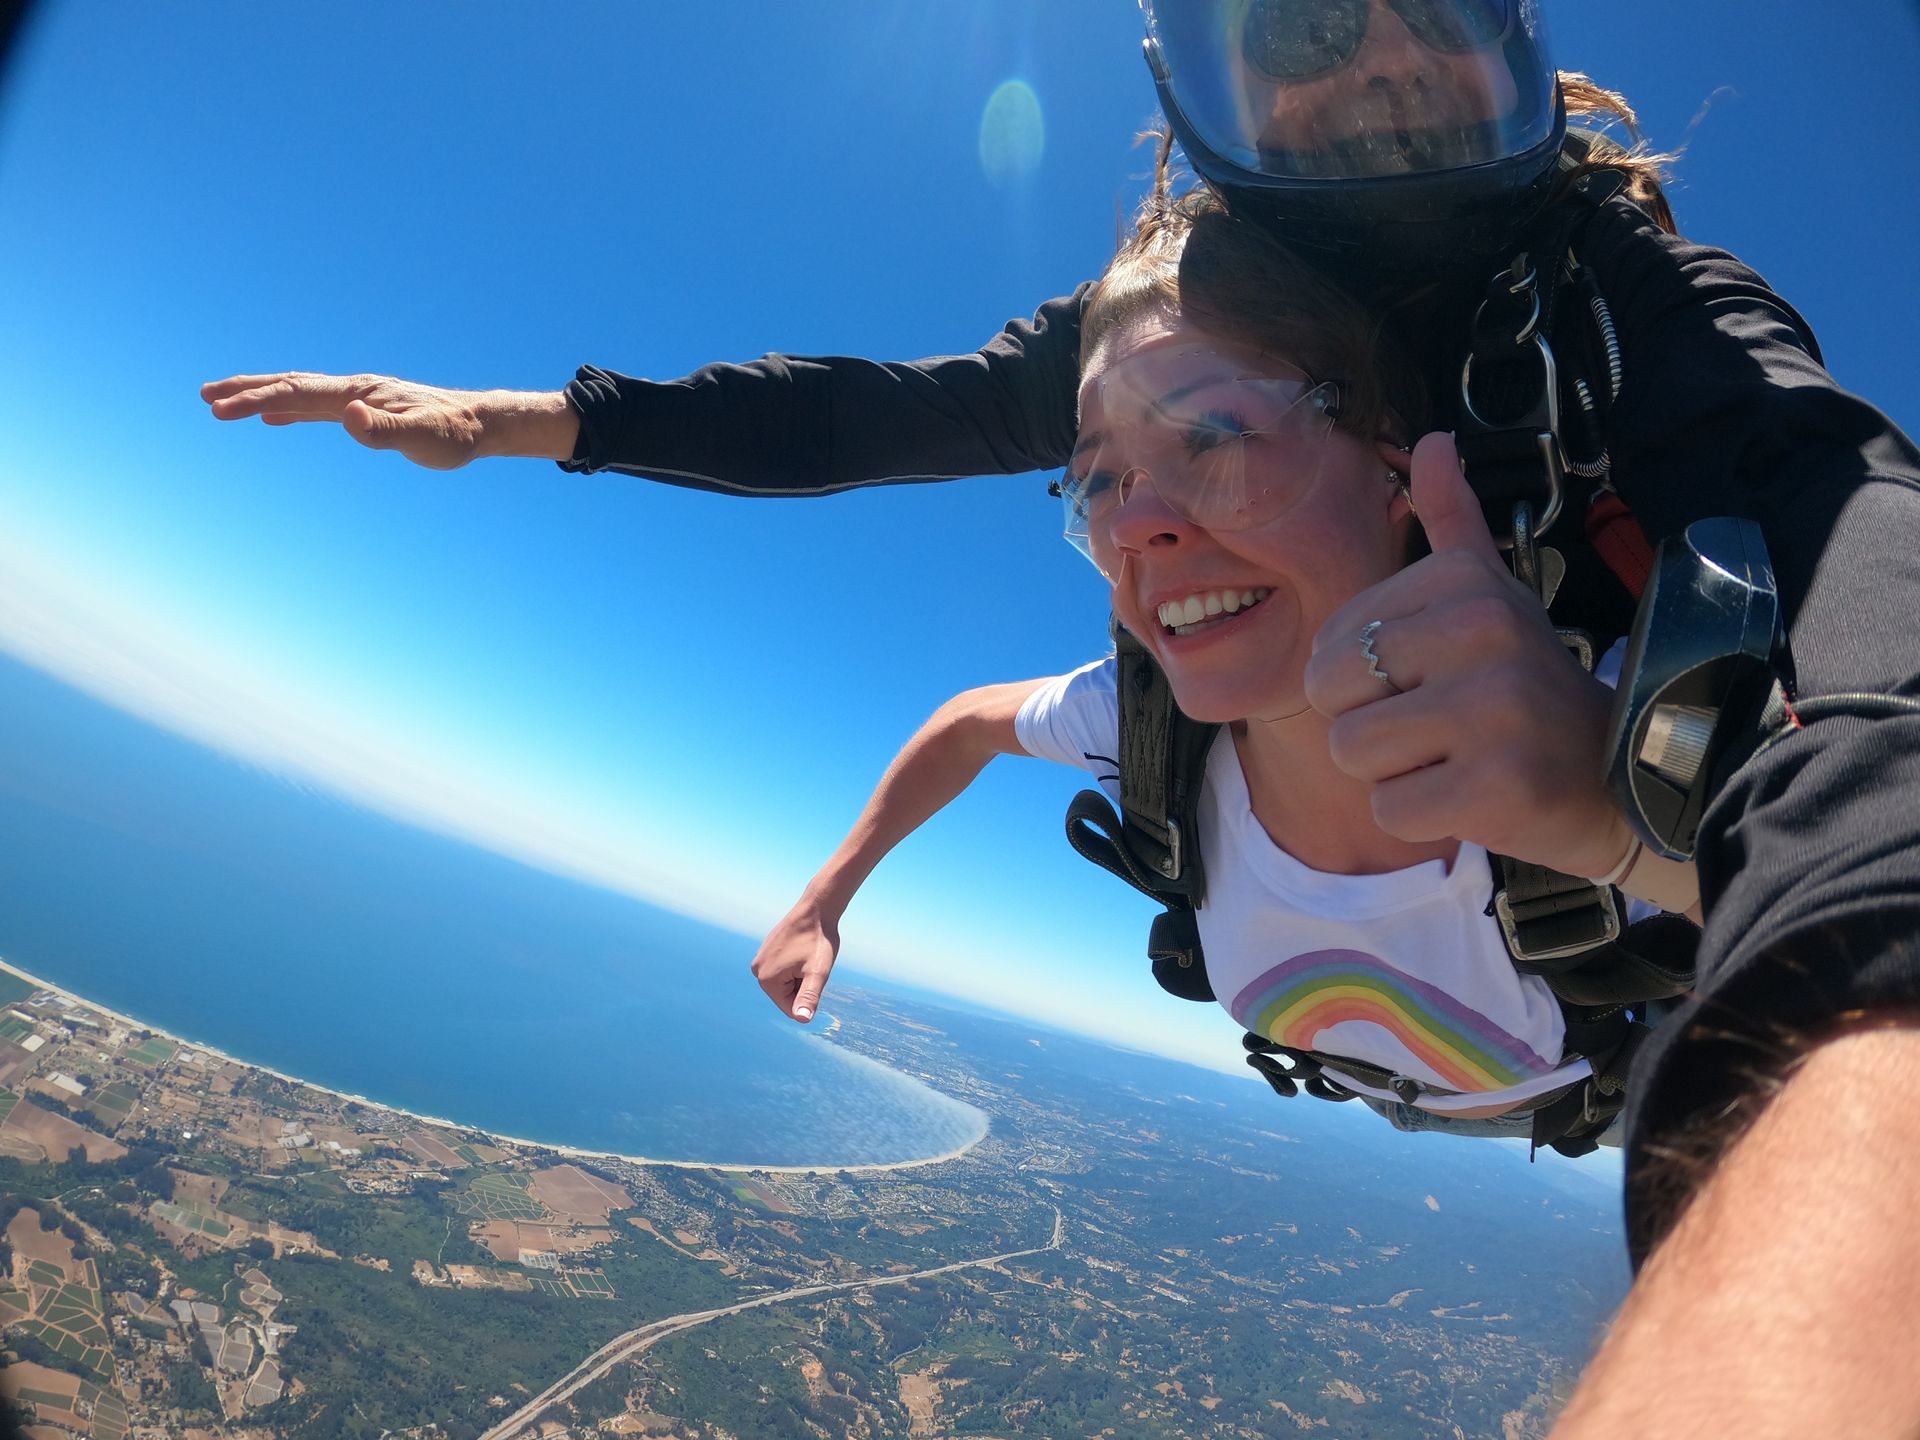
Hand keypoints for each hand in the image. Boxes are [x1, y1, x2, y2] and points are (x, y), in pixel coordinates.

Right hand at [200, 372, 575, 470]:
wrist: (481, 424)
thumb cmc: (455, 434)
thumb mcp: (424, 437)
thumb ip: (385, 429)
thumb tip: (348, 415)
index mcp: (358, 393)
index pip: (296, 394)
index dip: (256, 401)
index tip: (219, 410)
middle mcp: (354, 390)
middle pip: (289, 385)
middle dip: (246, 390)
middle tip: (205, 397)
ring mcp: (358, 398)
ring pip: (299, 392)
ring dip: (261, 395)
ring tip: (225, 401)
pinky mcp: (366, 410)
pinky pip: (316, 406)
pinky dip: (290, 409)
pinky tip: (276, 418)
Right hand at [750, 896, 840, 1022]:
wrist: (816, 910)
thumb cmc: (818, 940)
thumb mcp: (818, 972)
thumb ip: (808, 997)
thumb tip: (802, 1020)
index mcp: (766, 980)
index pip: (790, 1008)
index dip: (808, 996)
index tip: (812, 972)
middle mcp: (757, 971)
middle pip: (787, 995)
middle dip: (802, 984)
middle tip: (810, 963)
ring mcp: (760, 960)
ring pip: (786, 982)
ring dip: (800, 974)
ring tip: (806, 955)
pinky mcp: (765, 952)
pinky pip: (783, 970)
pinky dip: (796, 964)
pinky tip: (802, 948)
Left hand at [1304, 433, 1630, 878]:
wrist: (1618, 775)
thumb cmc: (1529, 685)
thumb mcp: (1495, 594)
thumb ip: (1452, 520)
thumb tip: (1433, 440)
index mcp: (1463, 583)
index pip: (1327, 643)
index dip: (1359, 680)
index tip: (1429, 682)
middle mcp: (1481, 633)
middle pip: (1328, 695)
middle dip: (1366, 725)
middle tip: (1438, 728)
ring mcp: (1492, 711)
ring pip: (1351, 752)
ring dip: (1392, 771)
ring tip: (1454, 758)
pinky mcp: (1496, 786)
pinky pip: (1391, 809)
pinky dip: (1422, 815)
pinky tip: (1473, 796)